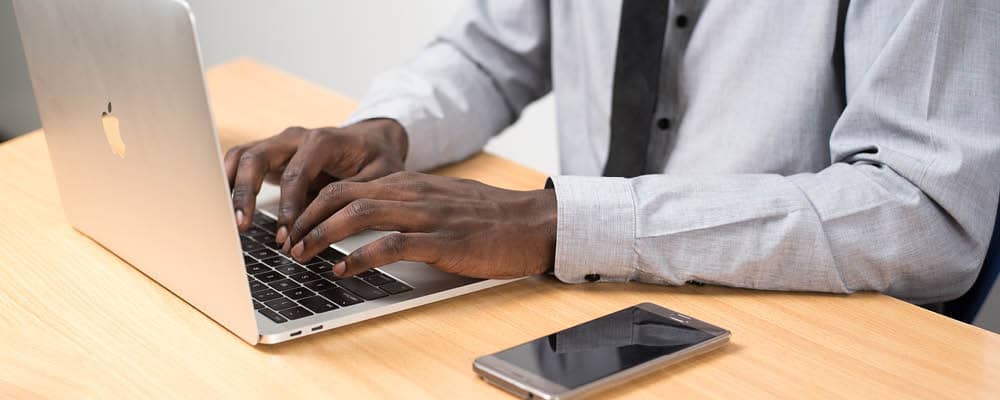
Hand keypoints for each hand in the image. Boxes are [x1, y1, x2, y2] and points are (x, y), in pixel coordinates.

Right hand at [224, 119, 407, 243]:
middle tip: (241, 225)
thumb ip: (354, 196)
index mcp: (322, 140)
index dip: (288, 207)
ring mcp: (279, 143)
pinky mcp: (270, 155)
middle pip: (257, 158)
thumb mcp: (378, 177)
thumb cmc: (377, 159)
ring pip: (242, 157)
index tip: (285, 235)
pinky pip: (240, 163)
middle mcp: (295, 138)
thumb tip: (332, 226)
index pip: (295, 174)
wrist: (372, 140)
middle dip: (246, 193)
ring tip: (226, 220)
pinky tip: (223, 208)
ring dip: (231, 187)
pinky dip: (228, 182)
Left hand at [284, 172, 556, 278]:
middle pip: (342, 194)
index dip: (311, 205)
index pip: (346, 185)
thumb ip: (408, 204)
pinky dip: (360, 256)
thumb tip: (372, 216)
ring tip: (302, 254)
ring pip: (359, 213)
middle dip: (305, 218)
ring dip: (322, 234)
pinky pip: (391, 244)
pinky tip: (342, 269)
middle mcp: (413, 193)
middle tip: (287, 243)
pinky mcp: (442, 242)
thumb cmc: (490, 218)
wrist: (534, 222)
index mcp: (410, 184)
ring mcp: (427, 216)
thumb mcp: (442, 201)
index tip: (293, 227)